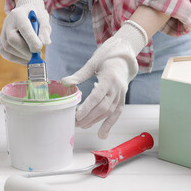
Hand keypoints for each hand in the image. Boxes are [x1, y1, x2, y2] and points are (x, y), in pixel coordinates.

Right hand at [0, 0, 50, 64]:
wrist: (25, 14)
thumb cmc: (36, 18)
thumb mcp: (44, 19)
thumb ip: (45, 30)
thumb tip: (45, 43)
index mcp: (19, 14)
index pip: (23, 28)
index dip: (31, 40)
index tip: (39, 48)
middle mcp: (8, 23)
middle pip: (12, 40)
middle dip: (26, 51)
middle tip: (38, 54)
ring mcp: (3, 34)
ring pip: (8, 49)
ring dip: (23, 56)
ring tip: (34, 55)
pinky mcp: (1, 43)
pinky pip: (7, 55)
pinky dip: (19, 59)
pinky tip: (28, 58)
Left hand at [62, 20, 147, 138]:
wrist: (125, 56)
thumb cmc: (107, 56)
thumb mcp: (92, 62)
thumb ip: (79, 75)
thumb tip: (64, 83)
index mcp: (109, 77)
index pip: (98, 96)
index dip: (88, 107)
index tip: (78, 116)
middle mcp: (117, 88)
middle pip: (103, 107)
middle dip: (89, 117)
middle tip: (76, 123)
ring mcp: (121, 94)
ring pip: (109, 112)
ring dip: (96, 121)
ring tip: (83, 126)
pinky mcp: (122, 98)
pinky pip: (117, 113)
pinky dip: (109, 124)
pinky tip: (102, 134)